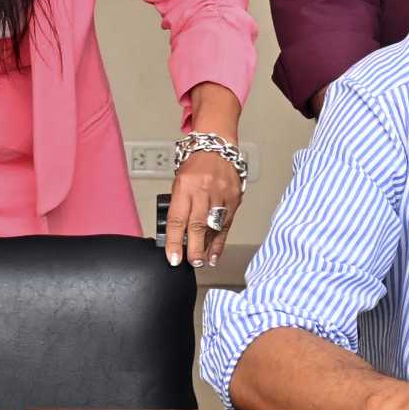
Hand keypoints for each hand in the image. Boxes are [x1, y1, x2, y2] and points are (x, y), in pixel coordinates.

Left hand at [166, 148, 240, 267]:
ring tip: (202, 261)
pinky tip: (216, 253)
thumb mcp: (180, 183)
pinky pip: (227, 224)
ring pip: (214, 227)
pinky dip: (220, 240)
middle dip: (194, 249)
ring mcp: (222, 194)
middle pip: (198, 225)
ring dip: (208, 248)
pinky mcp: (234, 198)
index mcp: (186, 185)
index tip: (173, 257)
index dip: (175, 242)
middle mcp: (204, 190)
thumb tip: (178, 236)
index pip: (178, 219)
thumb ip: (180, 207)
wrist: (217, 146)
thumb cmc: (196, 165)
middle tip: (191, 263)